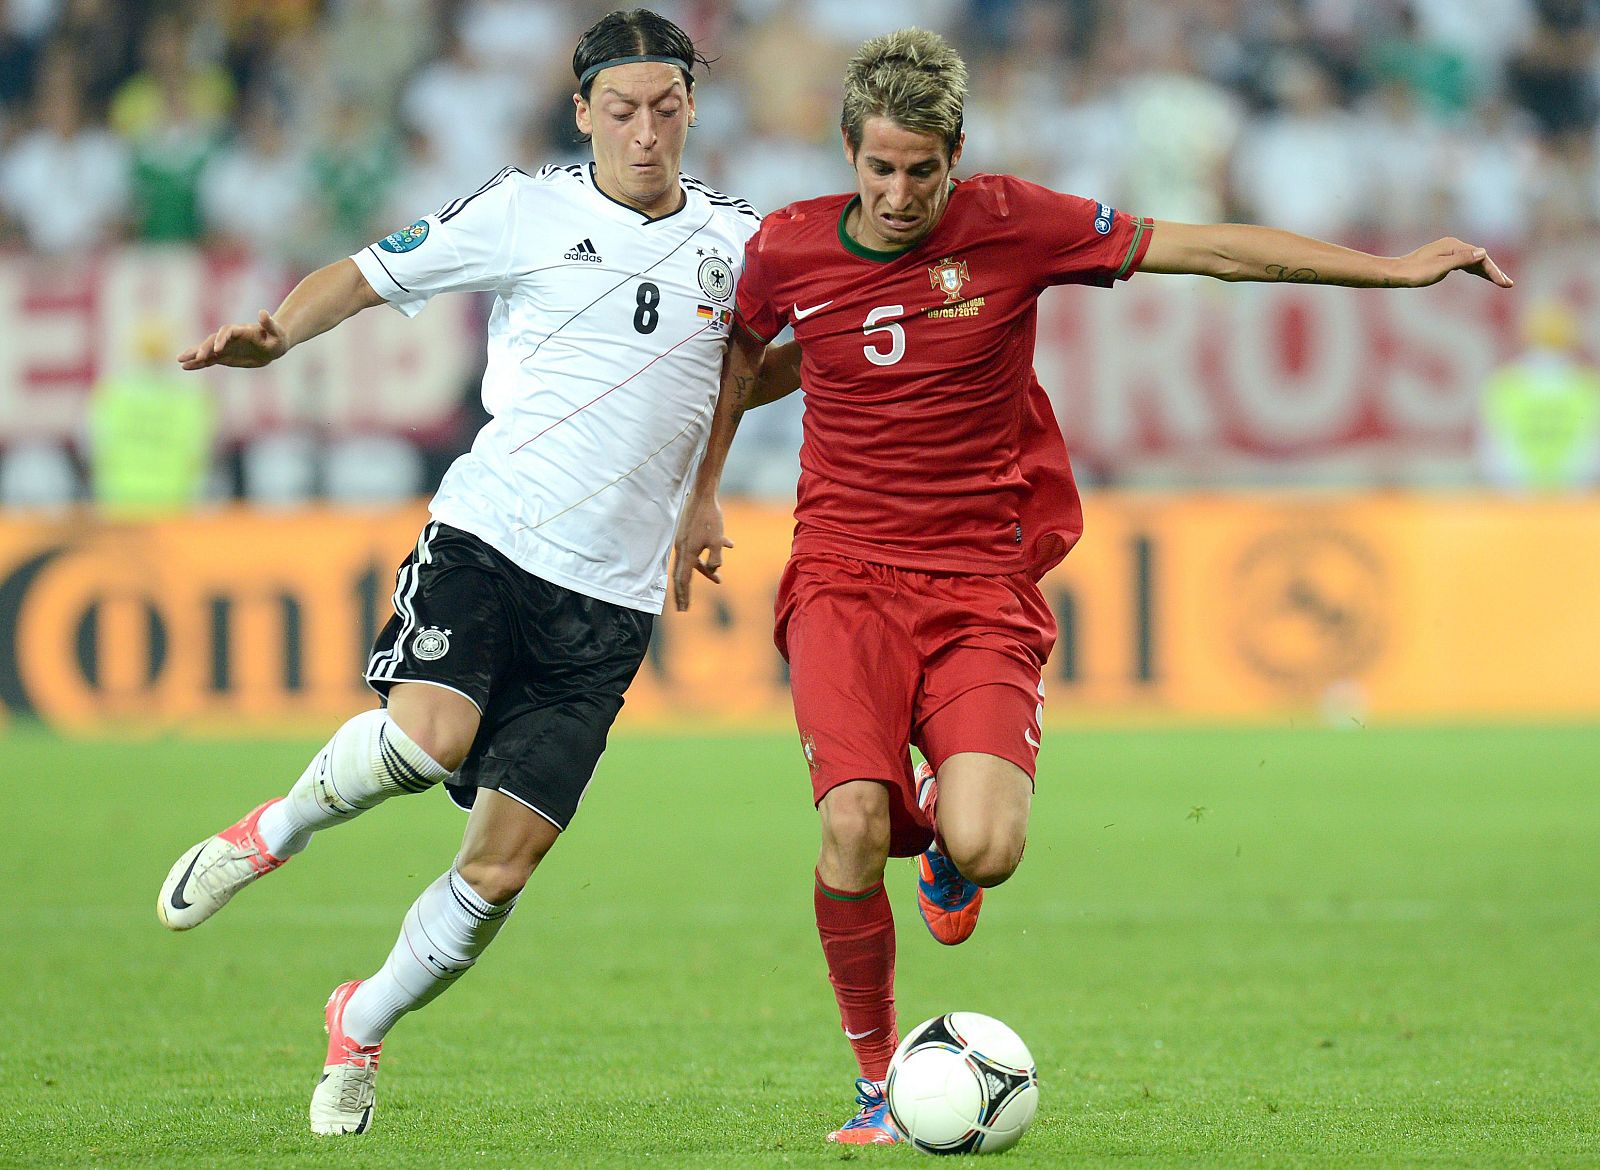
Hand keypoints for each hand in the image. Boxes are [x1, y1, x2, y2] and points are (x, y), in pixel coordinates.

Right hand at [177, 309, 289, 369]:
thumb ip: (269, 323)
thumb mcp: (276, 332)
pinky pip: (208, 360)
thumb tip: (263, 312)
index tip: (217, 349)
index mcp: (241, 330)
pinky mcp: (224, 356)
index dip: (221, 339)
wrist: (274, 344)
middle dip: (204, 348)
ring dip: (194, 355)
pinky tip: (186, 367)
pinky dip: (198, 363)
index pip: (227, 332)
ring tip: (180, 361)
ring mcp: (225, 347)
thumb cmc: (277, 337)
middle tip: (195, 357)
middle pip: (212, 340)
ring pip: (207, 350)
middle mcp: (229, 338)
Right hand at [671, 491, 732, 610]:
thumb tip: (714, 571)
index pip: (684, 580)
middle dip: (686, 592)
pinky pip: (699, 548)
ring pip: (693, 562)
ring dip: (706, 572)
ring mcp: (684, 541)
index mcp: (687, 553)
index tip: (684, 609)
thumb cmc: (710, 518)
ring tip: (719, 580)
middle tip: (685, 607)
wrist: (703, 495)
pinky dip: (711, 551)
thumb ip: (715, 559)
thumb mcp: (716, 540)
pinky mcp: (689, 534)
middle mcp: (682, 549)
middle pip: (683, 575)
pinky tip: (729, 545)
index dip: (684, 595)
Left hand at [1393, 238, 1512, 288]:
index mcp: (1453, 245)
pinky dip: (1474, 270)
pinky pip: (1464, 263)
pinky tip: (1479, 274)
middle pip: (1479, 258)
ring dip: (1485, 271)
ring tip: (1500, 282)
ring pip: (1472, 261)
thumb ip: (1462, 260)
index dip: (1493, 271)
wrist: (1395, 273)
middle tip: (1508, 284)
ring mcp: (1447, 251)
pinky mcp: (1442, 258)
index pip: (1480, 258)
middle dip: (1493, 271)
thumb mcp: (1441, 268)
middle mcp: (1452, 245)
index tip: (1504, 283)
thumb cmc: (1415, 273)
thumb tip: (1483, 252)